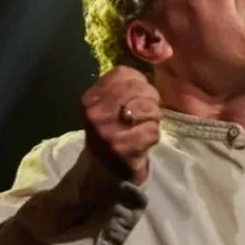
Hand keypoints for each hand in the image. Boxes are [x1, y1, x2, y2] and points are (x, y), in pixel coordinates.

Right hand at [80, 66, 161, 185]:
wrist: (105, 170)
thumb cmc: (110, 132)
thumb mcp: (106, 106)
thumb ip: (120, 87)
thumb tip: (142, 76)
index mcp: (90, 99)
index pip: (124, 74)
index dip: (140, 82)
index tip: (141, 94)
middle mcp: (95, 114)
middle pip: (140, 90)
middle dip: (151, 100)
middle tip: (148, 113)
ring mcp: (107, 132)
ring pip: (149, 110)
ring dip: (154, 119)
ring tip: (145, 127)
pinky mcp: (123, 149)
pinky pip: (152, 131)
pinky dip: (154, 135)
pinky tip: (144, 141)